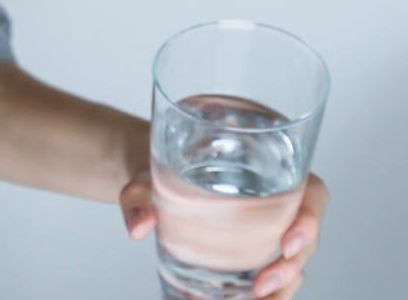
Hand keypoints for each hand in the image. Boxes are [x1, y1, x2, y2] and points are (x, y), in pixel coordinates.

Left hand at [119, 171, 328, 298]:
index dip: (311, 218)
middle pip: (305, 233)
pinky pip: (269, 270)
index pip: (310, 190)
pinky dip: (266, 292)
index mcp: (266, 163)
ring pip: (292, 259)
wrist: (147, 178)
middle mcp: (275, 195)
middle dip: (292, 265)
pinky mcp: (251, 247)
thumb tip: (138, 226)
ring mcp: (266, 224)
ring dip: (283, 285)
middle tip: (262, 285)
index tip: (288, 243)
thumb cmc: (156, 166)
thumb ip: (138, 196)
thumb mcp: (146, 175)